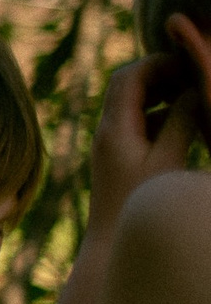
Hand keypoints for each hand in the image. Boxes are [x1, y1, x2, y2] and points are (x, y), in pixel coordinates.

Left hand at [90, 37, 205, 230]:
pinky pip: (139, 125)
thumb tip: (194, 91)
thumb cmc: (140, 203)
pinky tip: (190, 124)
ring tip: (196, 95)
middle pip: (128, 86)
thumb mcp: (168, 159)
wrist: (112, 242)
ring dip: (163, 96)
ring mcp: (111, 144)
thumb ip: (181, 122)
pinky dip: (162, 117)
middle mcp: (106, 131)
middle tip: (195, 74)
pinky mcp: (119, 157)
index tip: (188, 60)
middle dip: (161, 75)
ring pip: (135, 105)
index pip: (128, 77)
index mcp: (114, 127)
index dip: (157, 63)